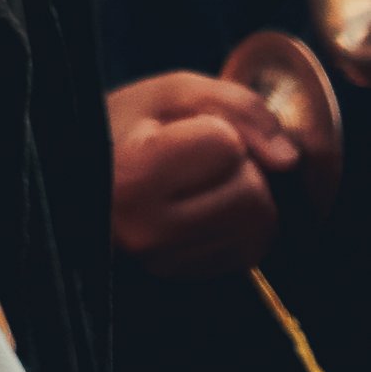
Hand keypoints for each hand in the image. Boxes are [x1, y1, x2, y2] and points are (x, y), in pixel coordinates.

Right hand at [109, 71, 293, 276]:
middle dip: (243, 166)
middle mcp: (146, 231)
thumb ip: (237, 106)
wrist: (82, 175)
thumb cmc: (122, 127)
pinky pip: (251, 250)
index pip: (225, 145)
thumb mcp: (169, 92)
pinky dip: (241, 224)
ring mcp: (165, 263)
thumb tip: (288, 158)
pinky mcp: (184, 279)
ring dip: (247, 195)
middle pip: (253, 193)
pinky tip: (206, 207)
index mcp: (132, 176)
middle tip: (201, 158)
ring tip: (203, 181)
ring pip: (260, 227)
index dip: (215, 127)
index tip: (181, 131)